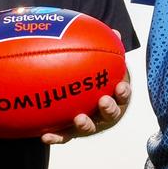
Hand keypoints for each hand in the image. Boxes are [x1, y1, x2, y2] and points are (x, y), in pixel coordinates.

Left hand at [41, 29, 130, 144]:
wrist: (88, 98)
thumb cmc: (97, 77)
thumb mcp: (104, 64)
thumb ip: (107, 50)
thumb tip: (115, 32)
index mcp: (115, 98)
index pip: (123, 95)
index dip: (123, 92)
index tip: (121, 86)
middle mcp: (104, 114)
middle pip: (111, 114)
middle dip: (109, 109)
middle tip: (103, 101)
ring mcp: (89, 124)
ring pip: (89, 127)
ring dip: (85, 124)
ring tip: (78, 118)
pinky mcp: (72, 132)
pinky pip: (63, 135)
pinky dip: (56, 137)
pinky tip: (44, 136)